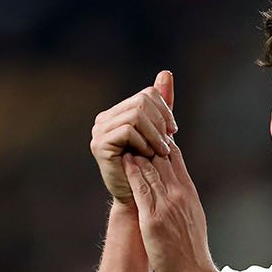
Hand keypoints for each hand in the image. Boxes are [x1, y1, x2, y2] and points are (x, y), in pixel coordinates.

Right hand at [90, 71, 178, 201]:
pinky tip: (147, 156)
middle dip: (161, 123)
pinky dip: (144, 142)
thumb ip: (161, 104)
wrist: (138, 198)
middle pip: (142, 102)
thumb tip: (166, 73)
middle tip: (167, 145)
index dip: (165, 111)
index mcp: (118, 113)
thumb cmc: (150, 167)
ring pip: (137, 115)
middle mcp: (105, 119)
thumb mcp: (159, 132)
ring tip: (160, 153)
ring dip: (155, 135)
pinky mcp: (100, 144)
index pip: (147, 94)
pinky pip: (128, 130)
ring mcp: (99, 131)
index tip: (172, 132)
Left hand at [121, 97, 214, 271]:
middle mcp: (180, 194)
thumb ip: (182, 200)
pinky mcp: (154, 217)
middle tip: (137, 117)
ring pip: (153, 168)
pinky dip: (135, 170)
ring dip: (140, 147)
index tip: (152, 127)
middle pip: (164, 156)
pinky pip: (144, 188)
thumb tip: (176, 188)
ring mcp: (167, 204)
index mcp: (188, 193)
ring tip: (127, 130)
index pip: (176, 159)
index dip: (163, 140)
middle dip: (150, 136)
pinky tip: (126, 157)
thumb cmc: (191, 252)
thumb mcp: (192, 219)